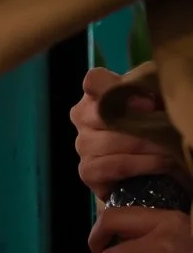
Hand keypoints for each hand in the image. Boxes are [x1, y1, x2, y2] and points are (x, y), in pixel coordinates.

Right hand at [71, 67, 180, 199]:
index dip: (118, 89)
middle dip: (140, 124)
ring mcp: (82, 144)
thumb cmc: (150, 125)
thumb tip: (146, 102)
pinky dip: (141, 164)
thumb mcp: (153, 101)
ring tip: (170, 148)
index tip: (148, 103)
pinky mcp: (87, 171)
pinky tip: (161, 164)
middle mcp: (82, 116)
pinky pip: (112, 166)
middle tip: (166, 129)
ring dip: (146, 146)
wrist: (149, 161)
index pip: (93, 81)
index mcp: (96, 94)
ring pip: (109, 142)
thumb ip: (147, 90)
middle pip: (103, 115)